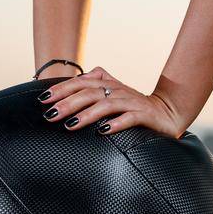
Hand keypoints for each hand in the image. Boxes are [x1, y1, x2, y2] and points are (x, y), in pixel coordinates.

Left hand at [38, 66, 184, 138]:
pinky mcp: (145, 115)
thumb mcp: (114, 95)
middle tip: (50, 114)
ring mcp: (132, 102)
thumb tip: (70, 85)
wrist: (169, 112)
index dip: (62, 88)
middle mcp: (119, 90)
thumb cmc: (135, 106)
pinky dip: (116, 124)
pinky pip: (130, 118)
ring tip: (71, 124)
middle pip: (90, 93)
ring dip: (87, 114)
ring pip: (106, 105)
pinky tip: (104, 131)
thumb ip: (95, 86)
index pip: (81, 82)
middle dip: (68, 103)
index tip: (44, 98)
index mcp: (109, 84)